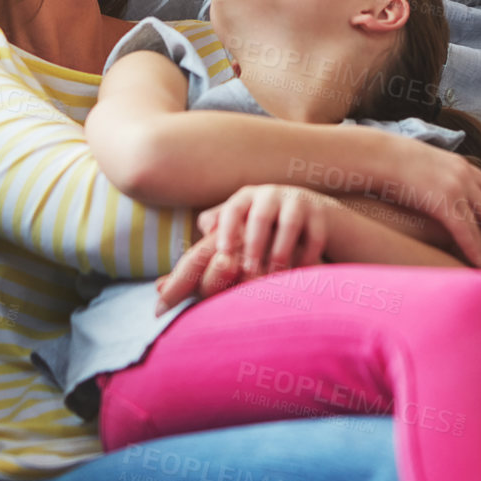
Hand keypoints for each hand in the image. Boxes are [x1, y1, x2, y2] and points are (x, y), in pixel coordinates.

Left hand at [155, 185, 329, 312]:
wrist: (312, 215)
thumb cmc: (263, 231)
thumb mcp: (233, 235)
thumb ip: (200, 257)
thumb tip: (158, 285)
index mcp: (243, 199)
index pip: (230, 211)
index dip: (225, 231)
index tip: (222, 256)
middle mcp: (269, 195)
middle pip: (260, 216)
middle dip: (254, 244)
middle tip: (249, 272)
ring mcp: (297, 201)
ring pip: (289, 221)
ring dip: (280, 248)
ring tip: (274, 272)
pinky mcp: (322, 213)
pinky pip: (315, 232)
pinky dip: (308, 252)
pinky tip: (301, 270)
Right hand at [393, 141, 480, 269]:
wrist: (378, 155)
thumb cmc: (390, 159)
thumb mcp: (421, 162)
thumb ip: (433, 174)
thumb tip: (427, 185)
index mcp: (458, 163)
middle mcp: (463, 174)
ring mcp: (456, 188)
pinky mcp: (445, 203)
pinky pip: (465, 232)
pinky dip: (475, 250)